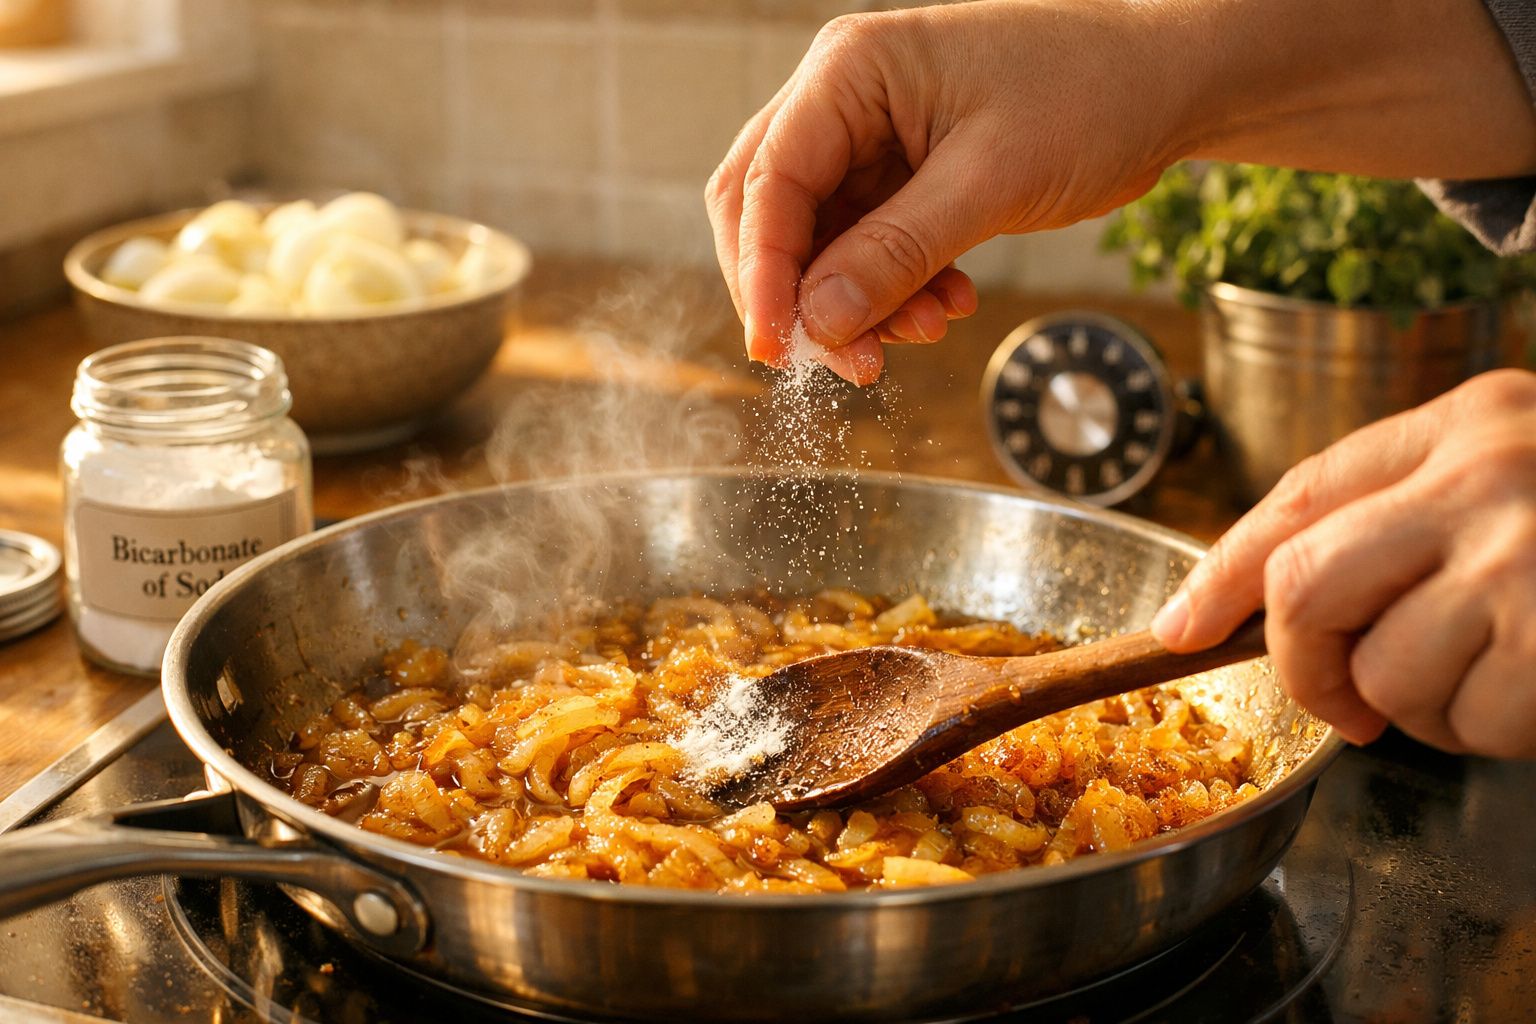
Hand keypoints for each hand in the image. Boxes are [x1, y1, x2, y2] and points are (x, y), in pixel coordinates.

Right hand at [706, 0, 1535, 384]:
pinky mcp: (906, 174)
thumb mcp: (992, 181)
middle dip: (803, 295)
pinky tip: (945, 306)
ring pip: (824, 241)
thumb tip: (817, 321)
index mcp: (850, 71)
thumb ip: (896, 252)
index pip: (768, 181)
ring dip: (859, 302)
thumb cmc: (1093, 96)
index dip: (763, 272)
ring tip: (922, 332)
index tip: (776, 348)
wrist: (1168, 83)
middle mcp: (847, 98)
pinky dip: (896, 289)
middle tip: (846, 361)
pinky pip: (871, 247)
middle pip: (772, 211)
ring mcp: (874, 137)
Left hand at [1151, 370, 1535, 757]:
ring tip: (1491, 678)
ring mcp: (1515, 555)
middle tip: (1344, 707)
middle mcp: (1481, 475)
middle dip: (1303, 667)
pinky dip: (1487, 731)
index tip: (1179, 626)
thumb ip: (1408, 512)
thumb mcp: (1515, 473)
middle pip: (1301, 584)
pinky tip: (1533, 693)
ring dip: (1418, 709)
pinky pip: (1463, 721)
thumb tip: (1276, 603)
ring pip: (1378, 673)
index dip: (1224, 571)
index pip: (1301, 495)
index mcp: (1464, 424)